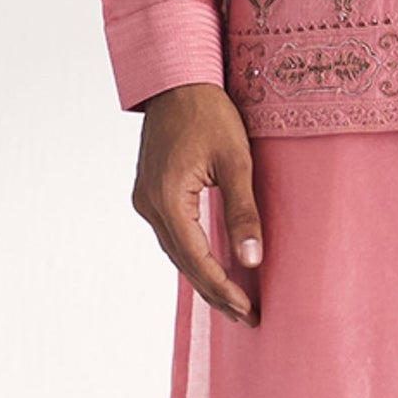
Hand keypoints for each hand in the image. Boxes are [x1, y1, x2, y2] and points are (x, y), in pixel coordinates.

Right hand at [130, 83, 262, 320]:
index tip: (248, 311)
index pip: (198, 260)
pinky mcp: (150, 193)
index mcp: (168, 200)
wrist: (177, 80)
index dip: (224, 289)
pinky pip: (172, 235)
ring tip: (233, 301)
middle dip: (215, 292)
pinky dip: (192, 255)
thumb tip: (253, 261)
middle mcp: (149, 205)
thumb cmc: (210, 113)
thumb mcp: (236, 161)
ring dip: (203, 277)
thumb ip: (243, 212)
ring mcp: (145, 199)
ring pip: (176, 252)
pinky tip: (211, 267)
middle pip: (184, 263)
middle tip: (246, 317)